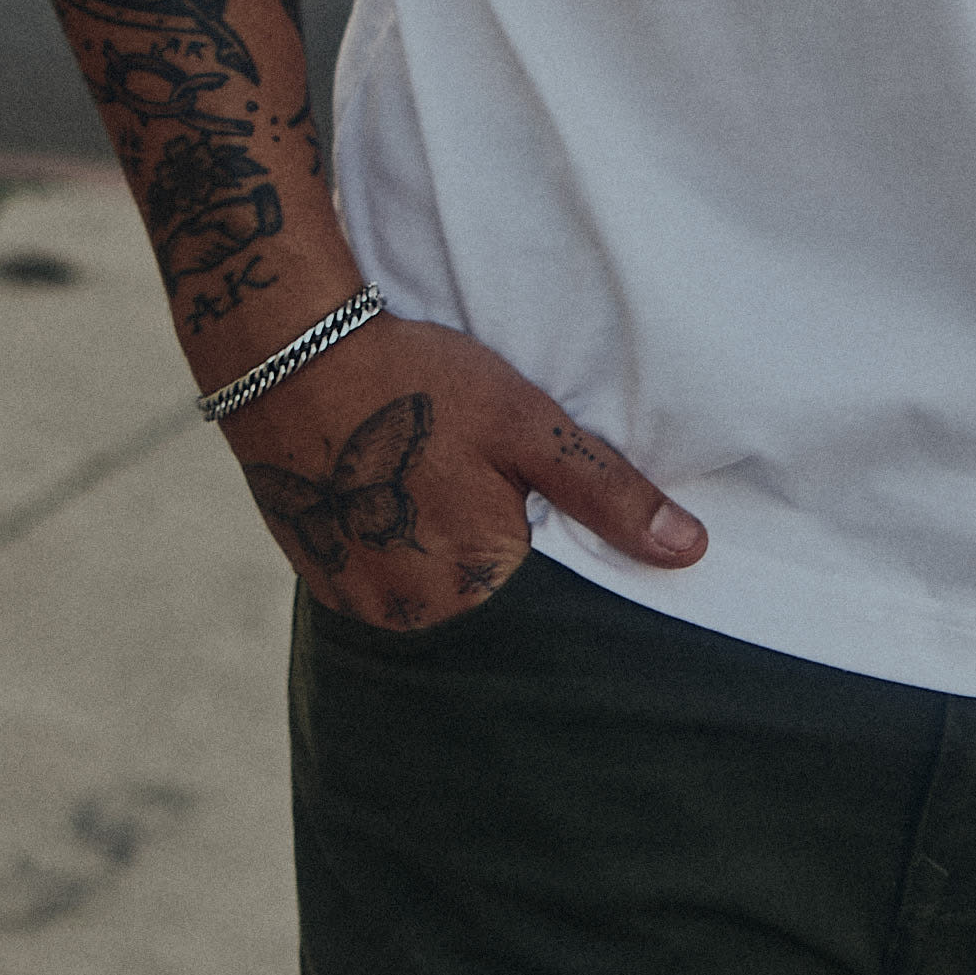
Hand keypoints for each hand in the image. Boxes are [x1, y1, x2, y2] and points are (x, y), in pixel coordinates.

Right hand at [220, 311, 705, 633]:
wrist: (286, 353)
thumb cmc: (414, 380)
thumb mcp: (522, 422)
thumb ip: (603, 492)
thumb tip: (689, 550)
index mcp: (475, 584)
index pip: (552, 617)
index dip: (566, 582)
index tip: (558, 537)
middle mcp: (415, 615)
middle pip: (491, 621)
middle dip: (507, 579)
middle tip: (491, 508)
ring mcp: (362, 605)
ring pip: (436, 611)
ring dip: (451, 576)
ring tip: (448, 508)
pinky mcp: (324, 586)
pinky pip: (386, 598)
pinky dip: (405, 569)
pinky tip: (408, 515)